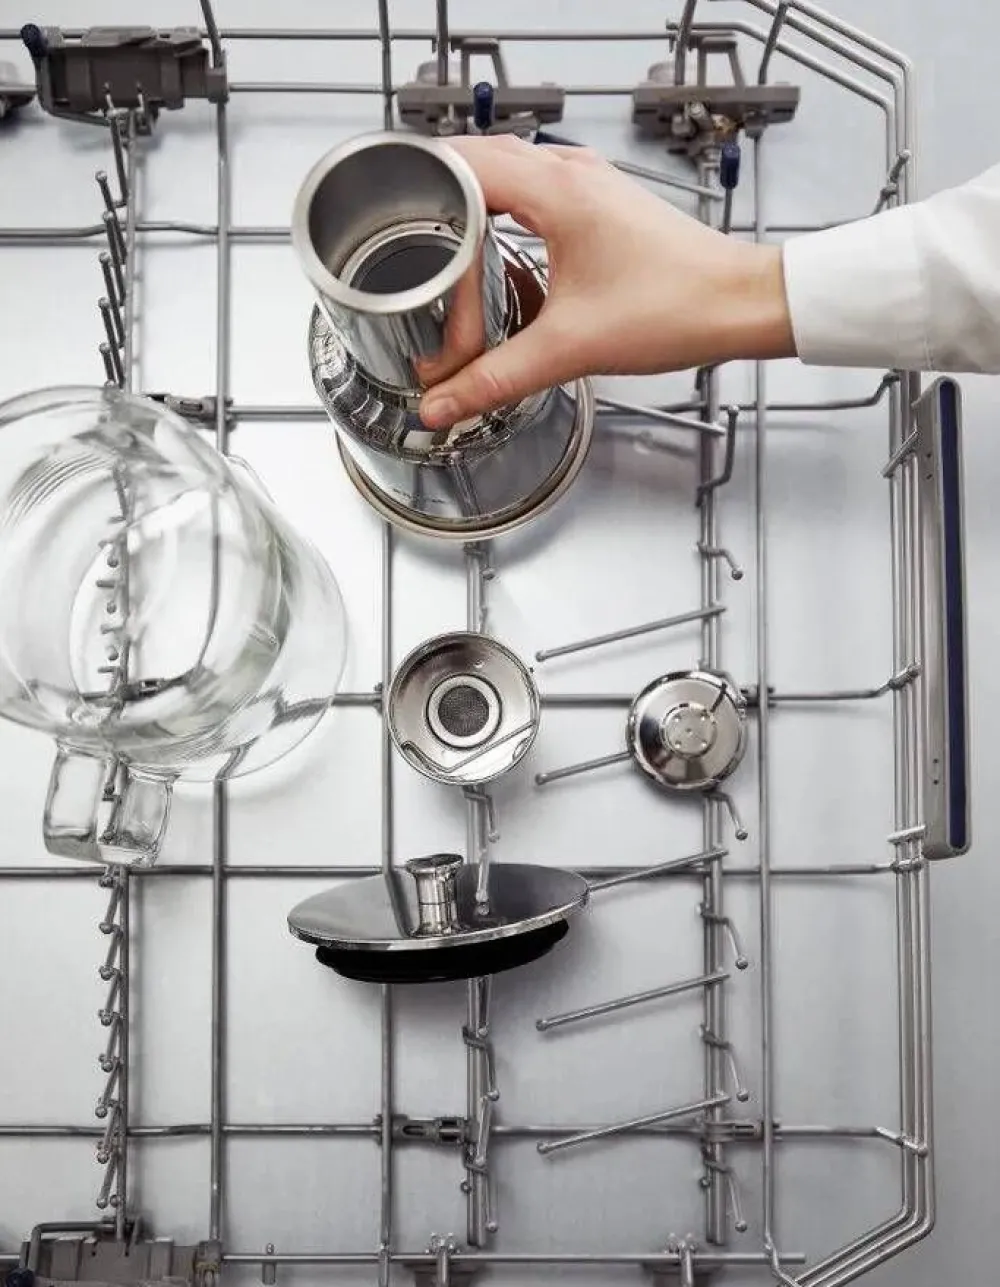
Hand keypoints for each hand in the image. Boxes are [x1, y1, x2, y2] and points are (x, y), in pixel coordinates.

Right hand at [417, 134, 795, 429]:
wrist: (740, 303)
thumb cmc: (678, 306)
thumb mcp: (571, 349)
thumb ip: (496, 378)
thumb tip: (442, 405)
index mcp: (556, 189)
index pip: (456, 171)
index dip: (418, 215)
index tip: (401, 261)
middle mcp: (569, 172)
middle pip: (469, 165)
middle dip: (431, 213)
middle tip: (406, 259)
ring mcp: (584, 183)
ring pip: (499, 174)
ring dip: (466, 214)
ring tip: (442, 263)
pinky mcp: (596, 203)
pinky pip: (528, 190)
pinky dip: (499, 218)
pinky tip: (494, 261)